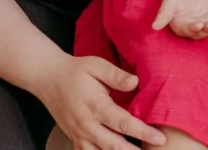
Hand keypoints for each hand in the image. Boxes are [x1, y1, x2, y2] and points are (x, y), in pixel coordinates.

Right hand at [35, 54, 165, 149]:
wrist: (48, 78)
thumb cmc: (75, 71)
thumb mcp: (96, 65)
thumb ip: (116, 75)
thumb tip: (136, 81)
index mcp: (96, 106)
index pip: (123, 123)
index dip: (143, 132)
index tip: (160, 138)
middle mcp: (87, 125)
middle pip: (114, 146)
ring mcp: (79, 134)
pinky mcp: (75, 139)